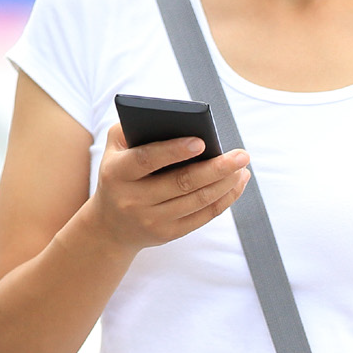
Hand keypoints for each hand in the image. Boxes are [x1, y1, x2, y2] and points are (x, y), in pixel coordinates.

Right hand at [88, 123, 249, 250]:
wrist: (109, 226)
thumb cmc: (120, 174)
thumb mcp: (114, 149)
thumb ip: (132, 127)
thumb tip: (172, 118)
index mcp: (117, 173)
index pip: (146, 160)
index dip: (173, 151)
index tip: (202, 141)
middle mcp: (132, 200)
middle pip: (181, 183)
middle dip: (216, 168)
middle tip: (242, 154)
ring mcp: (151, 220)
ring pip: (197, 201)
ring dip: (225, 183)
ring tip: (242, 166)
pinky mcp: (167, 234)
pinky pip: (202, 217)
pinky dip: (224, 199)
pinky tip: (237, 183)